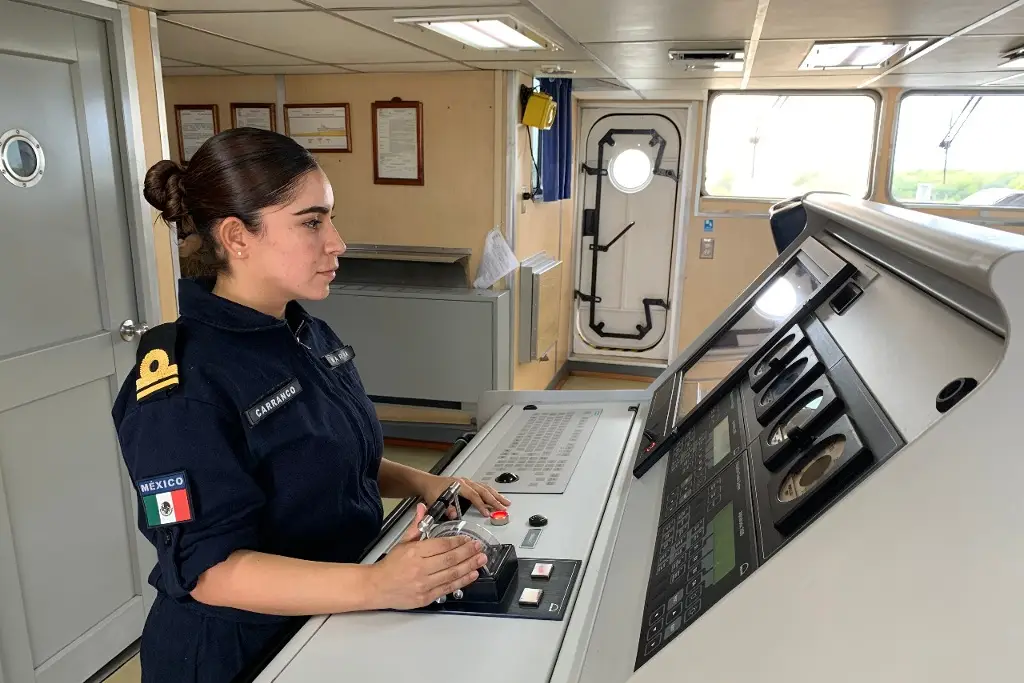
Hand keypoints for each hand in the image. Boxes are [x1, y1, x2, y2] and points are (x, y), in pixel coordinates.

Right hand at [371, 504, 488, 609]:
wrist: (376, 587)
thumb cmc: (390, 566)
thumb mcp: (402, 542)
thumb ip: (416, 526)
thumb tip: (422, 509)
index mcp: (414, 552)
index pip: (442, 545)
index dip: (458, 542)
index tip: (468, 539)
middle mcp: (420, 568)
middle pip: (450, 559)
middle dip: (469, 553)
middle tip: (480, 547)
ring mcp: (424, 584)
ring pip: (452, 574)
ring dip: (470, 566)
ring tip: (481, 560)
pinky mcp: (426, 597)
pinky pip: (448, 588)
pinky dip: (462, 581)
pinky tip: (472, 575)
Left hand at [418, 475, 510, 518]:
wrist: (428, 483)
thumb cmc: (432, 490)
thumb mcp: (435, 500)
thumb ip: (445, 508)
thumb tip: (453, 514)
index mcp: (458, 485)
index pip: (473, 495)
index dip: (480, 504)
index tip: (487, 513)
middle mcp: (465, 482)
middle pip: (483, 490)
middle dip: (494, 499)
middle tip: (503, 508)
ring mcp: (468, 482)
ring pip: (485, 488)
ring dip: (496, 495)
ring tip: (506, 502)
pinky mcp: (469, 485)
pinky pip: (483, 488)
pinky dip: (492, 493)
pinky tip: (497, 497)